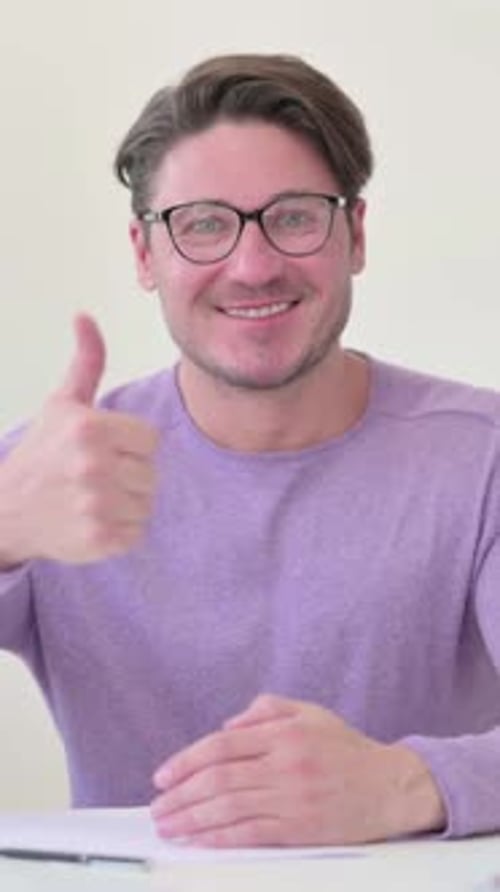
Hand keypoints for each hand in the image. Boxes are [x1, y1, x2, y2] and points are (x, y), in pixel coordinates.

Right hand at [0, 314, 157, 564]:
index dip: (130, 446)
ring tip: (94, 498)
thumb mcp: (62, 404)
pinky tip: (93, 520)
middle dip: (129, 475)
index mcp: (90, 428)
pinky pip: (137, 532)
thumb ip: (86, 362)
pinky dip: (121, 531)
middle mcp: (92, 465)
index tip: (103, 450)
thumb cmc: (42, 453)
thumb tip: (85, 316)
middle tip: (95, 476)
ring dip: (127, 504)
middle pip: (152, 473)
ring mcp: (95, 505)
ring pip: (147, 503)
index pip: (151, 440)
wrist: (6, 510)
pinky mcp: (98, 539)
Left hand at [151, 694, 444, 846]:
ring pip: (228, 809)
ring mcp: (292, 798)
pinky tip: (198, 840)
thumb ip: (264, 711)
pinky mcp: (300, 828)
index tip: (162, 776)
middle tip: (157, 807)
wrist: (390, 787)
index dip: (186, 761)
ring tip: (168, 826)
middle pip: (218, 779)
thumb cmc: (346, 749)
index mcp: (284, 733)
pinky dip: (218, 838)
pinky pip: (250, 834)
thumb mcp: (309, 713)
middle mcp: (284, 764)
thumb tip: (225, 726)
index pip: (222, 745)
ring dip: (191, 820)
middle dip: (181, 795)